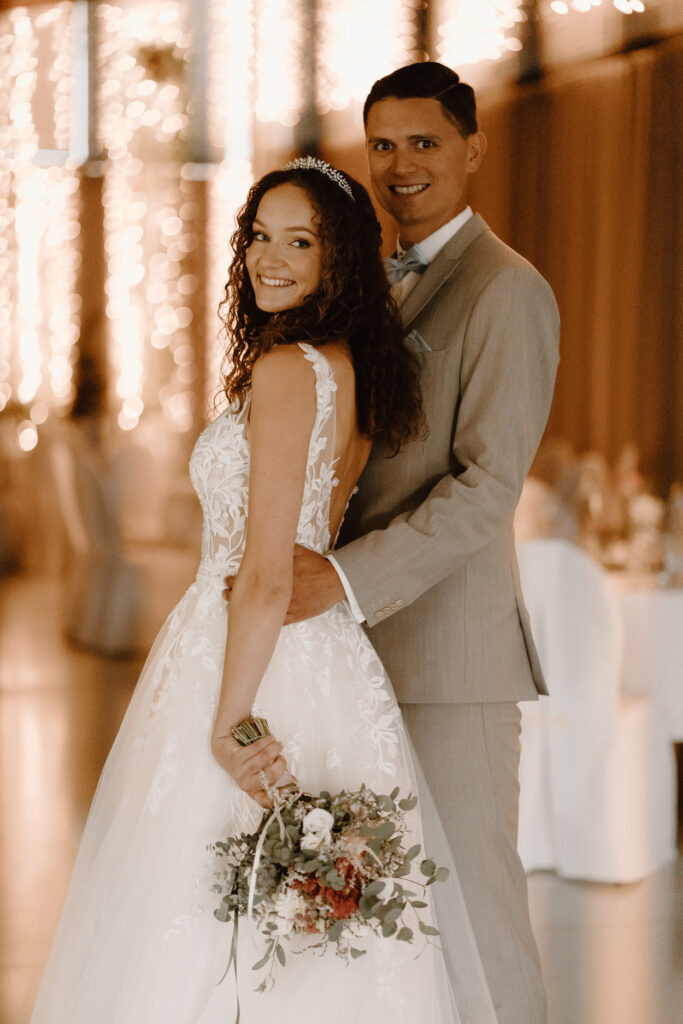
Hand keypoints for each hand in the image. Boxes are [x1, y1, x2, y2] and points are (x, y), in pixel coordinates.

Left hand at [211, 732, 287, 807]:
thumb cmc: (247, 761)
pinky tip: (270, 739)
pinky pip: (256, 748)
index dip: (277, 798)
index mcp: (253, 791)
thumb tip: (292, 780)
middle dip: (281, 763)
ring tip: (277, 744)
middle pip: (270, 776)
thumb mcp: (261, 771)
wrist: (225, 747)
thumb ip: (275, 775)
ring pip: (264, 759)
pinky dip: (266, 741)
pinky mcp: (236, 758)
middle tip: (281, 756)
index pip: (265, 801)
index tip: (287, 790)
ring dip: (274, 748)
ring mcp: (240, 771)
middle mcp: (246, 784)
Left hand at [223, 544, 345, 623]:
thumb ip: (283, 550)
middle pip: (252, 595)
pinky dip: (264, 622)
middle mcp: (280, 591)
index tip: (227, 580)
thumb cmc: (318, 565)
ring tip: (232, 608)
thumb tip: (269, 541)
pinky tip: (253, 621)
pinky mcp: (296, 615)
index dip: (236, 580)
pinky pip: (277, 622)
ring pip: (261, 610)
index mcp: (279, 575)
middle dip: (235, 595)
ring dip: (246, 609)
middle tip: (225, 593)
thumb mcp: (299, 551)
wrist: (337, 581)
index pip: (251, 578)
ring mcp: (288, 605)